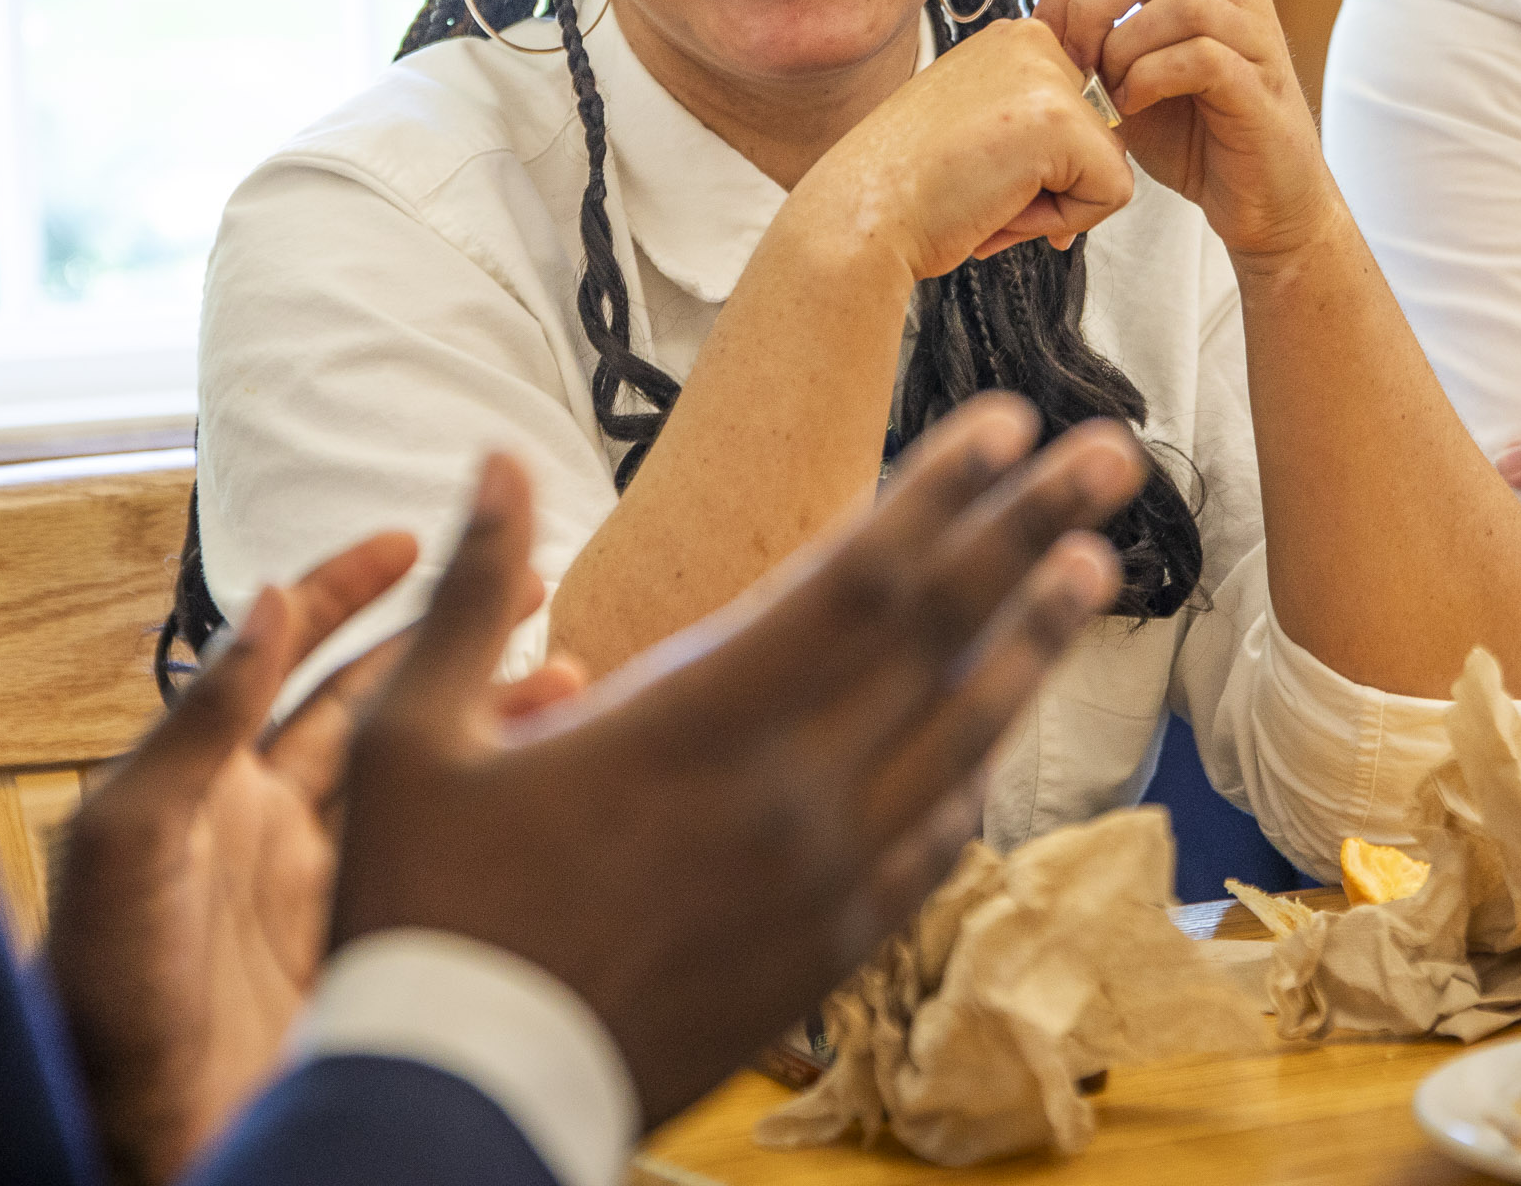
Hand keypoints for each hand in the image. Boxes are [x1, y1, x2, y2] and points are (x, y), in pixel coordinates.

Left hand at [49, 535, 575, 1185]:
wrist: (129, 1140)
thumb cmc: (96, 995)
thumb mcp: (132, 843)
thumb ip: (198, 725)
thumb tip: (263, 600)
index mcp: (208, 781)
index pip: (284, 654)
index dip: (343, 588)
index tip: (410, 539)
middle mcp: (270, 824)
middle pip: (374, 705)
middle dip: (444, 639)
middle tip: (527, 585)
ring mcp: (322, 889)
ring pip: (422, 781)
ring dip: (487, 721)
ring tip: (572, 679)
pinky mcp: (365, 951)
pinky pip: (442, 864)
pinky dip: (494, 817)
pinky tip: (545, 792)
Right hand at [330, 394, 1145, 1127]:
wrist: (464, 1100)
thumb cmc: (425, 913)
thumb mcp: (409, 740)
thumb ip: (468, 594)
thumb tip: (494, 459)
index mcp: (695, 719)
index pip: (856, 577)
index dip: (940, 492)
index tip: (1007, 420)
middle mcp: (786, 791)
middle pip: (938, 635)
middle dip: (1031, 532)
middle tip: (1111, 456)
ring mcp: (820, 877)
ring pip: (959, 737)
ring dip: (1030, 644)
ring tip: (1093, 570)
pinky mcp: (825, 952)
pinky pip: (933, 845)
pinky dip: (977, 774)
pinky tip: (1003, 735)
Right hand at [790, 16, 1135, 274]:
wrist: (861, 216)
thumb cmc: (907, 188)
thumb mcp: (975, 127)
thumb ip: (1031, 124)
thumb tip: (1099, 162)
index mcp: (1010, 40)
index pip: (1077, 114)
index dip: (1040, 165)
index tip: (978, 172)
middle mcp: (1031, 41)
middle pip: (1100, 136)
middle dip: (1053, 185)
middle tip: (981, 193)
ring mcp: (1048, 77)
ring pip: (1108, 165)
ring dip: (1055, 205)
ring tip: (987, 200)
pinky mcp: (1063, 122)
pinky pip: (1113, 194)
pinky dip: (1067, 222)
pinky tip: (1002, 209)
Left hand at [1033, 0, 1341, 265]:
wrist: (1262, 205)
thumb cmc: (1196, 142)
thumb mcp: (1132, 80)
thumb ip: (1100, 44)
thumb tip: (1038, 24)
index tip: (1047, 35)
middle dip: (1092, 3)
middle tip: (1073, 58)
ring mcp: (1255, 39)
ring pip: (1181, 2)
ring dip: (1123, 47)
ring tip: (1106, 92)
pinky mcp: (1261, 88)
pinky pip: (1203, 57)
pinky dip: (1151, 79)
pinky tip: (1131, 109)